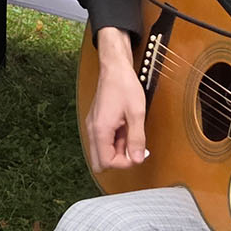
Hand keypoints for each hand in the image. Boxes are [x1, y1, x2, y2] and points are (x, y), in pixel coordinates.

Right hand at [85, 29, 147, 173]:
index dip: (124, 163)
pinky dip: (114, 141)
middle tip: (133, 149)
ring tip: (131, 133)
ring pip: (101, 151)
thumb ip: (137, 139)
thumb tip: (138, 159)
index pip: (107, 162)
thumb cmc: (124, 86)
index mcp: (100, 130)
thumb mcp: (136, 113)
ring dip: (117, 149)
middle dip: (117, 160)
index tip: (138, 154)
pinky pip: (103, 140)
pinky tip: (125, 128)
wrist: (114, 68)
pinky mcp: (96, 121)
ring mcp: (93, 126)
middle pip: (99, 161)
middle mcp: (93, 130)